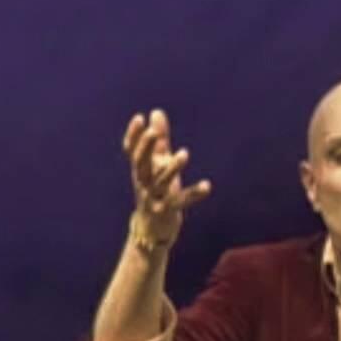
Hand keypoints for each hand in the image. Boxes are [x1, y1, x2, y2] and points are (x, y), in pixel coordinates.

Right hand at [123, 109, 211, 248]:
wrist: (151, 228)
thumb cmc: (156, 191)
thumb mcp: (157, 164)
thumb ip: (159, 139)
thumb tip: (156, 111)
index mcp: (140, 170)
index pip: (132, 151)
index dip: (133, 136)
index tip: (139, 118)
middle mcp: (143, 182)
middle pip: (141, 163)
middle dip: (147, 147)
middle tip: (155, 132)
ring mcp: (154, 198)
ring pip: (161, 182)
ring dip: (172, 168)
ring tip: (184, 153)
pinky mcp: (167, 211)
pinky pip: (181, 202)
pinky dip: (194, 193)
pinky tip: (208, 186)